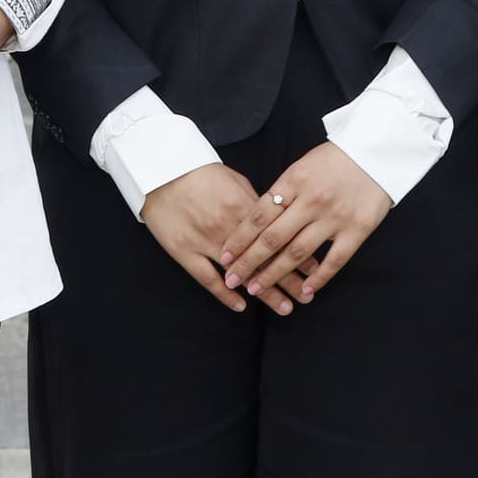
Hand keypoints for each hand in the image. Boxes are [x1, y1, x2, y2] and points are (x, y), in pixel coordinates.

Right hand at [141, 165, 313, 316]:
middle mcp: (227, 228)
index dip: (298, 254)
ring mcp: (205, 241)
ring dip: (265, 292)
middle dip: (289, 279)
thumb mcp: (235, 182)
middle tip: (307, 295)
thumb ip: (256, 204)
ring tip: (285, 307)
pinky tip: (241, 306)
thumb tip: (277, 221)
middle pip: (265, 259)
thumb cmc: (199, 172)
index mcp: (243, 207)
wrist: (161, 170)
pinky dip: (225, 294)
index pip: (278, 238)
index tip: (316, 269)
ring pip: (241, 274)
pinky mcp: (184, 251)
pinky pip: (207, 278)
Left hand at [220, 142, 390, 302]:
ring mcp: (334, 217)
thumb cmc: (335, 159)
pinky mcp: (357, 229)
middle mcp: (311, 201)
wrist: (377, 151)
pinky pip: (334, 260)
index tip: (225, 256)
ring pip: (297, 253)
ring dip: (274, 274)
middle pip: (272, 238)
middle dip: (249, 262)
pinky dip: (318, 278)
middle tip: (233, 279)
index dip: (239, 238)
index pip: (258, 215)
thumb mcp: (302, 167)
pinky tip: (305, 291)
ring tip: (257, 289)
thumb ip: (283, 192)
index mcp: (293, 182)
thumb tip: (257, 219)